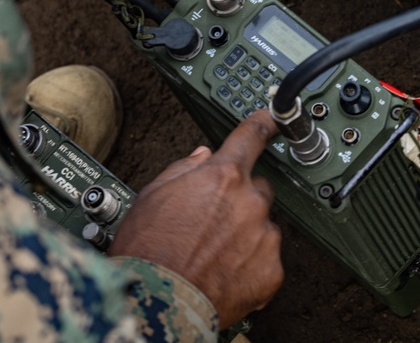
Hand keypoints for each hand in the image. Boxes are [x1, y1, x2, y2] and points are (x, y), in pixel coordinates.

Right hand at [109, 111, 283, 327]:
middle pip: (258, 188)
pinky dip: (251, 265)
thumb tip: (202, 158)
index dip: (263, 124)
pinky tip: (224, 272)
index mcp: (222, 176)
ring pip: (263, 226)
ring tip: (213, 253)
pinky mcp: (272, 271)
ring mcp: (264, 237)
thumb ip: (185, 169)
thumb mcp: (153, 194)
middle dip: (240, 199)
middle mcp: (249, 202)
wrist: (157, 301)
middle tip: (213, 220)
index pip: (250, 138)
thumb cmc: (148, 249)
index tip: (272, 118)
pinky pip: (267, 259)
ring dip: (246, 234)